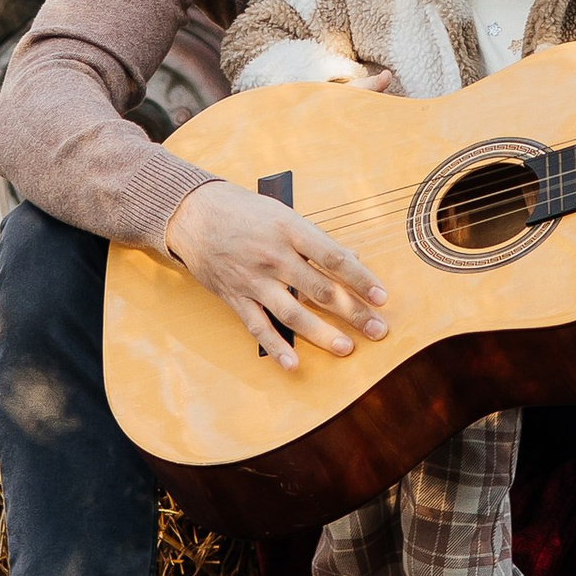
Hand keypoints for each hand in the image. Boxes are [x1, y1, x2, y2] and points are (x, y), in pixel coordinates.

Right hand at [163, 179, 389, 368]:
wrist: (194, 214)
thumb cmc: (246, 211)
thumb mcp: (284, 214)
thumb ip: (317, 239)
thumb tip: (353, 257)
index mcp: (290, 230)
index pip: (333, 258)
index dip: (360, 279)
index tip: (381, 297)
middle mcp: (274, 256)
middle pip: (320, 289)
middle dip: (353, 312)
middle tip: (378, 330)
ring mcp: (253, 279)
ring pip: (293, 312)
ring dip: (322, 333)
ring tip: (347, 348)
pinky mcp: (235, 297)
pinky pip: (258, 326)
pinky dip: (276, 347)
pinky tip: (293, 364)